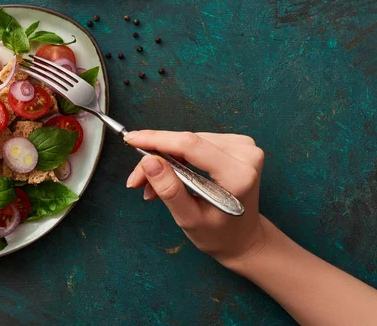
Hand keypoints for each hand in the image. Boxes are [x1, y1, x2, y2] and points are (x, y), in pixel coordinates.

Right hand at [124, 130, 266, 265]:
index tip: (131, 139)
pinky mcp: (237, 143)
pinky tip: (169, 174)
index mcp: (239, 175)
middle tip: (137, 179)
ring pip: (189, 141)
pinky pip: (197, 142)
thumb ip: (169, 190)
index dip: (157, 139)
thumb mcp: (189, 219)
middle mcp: (245, 154)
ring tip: (151, 184)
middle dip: (156, 156)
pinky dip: (178, 157)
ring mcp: (244, 146)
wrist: (244, 237)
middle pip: (187, 142)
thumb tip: (148, 161)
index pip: (191, 145)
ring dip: (166, 158)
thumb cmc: (219, 234)